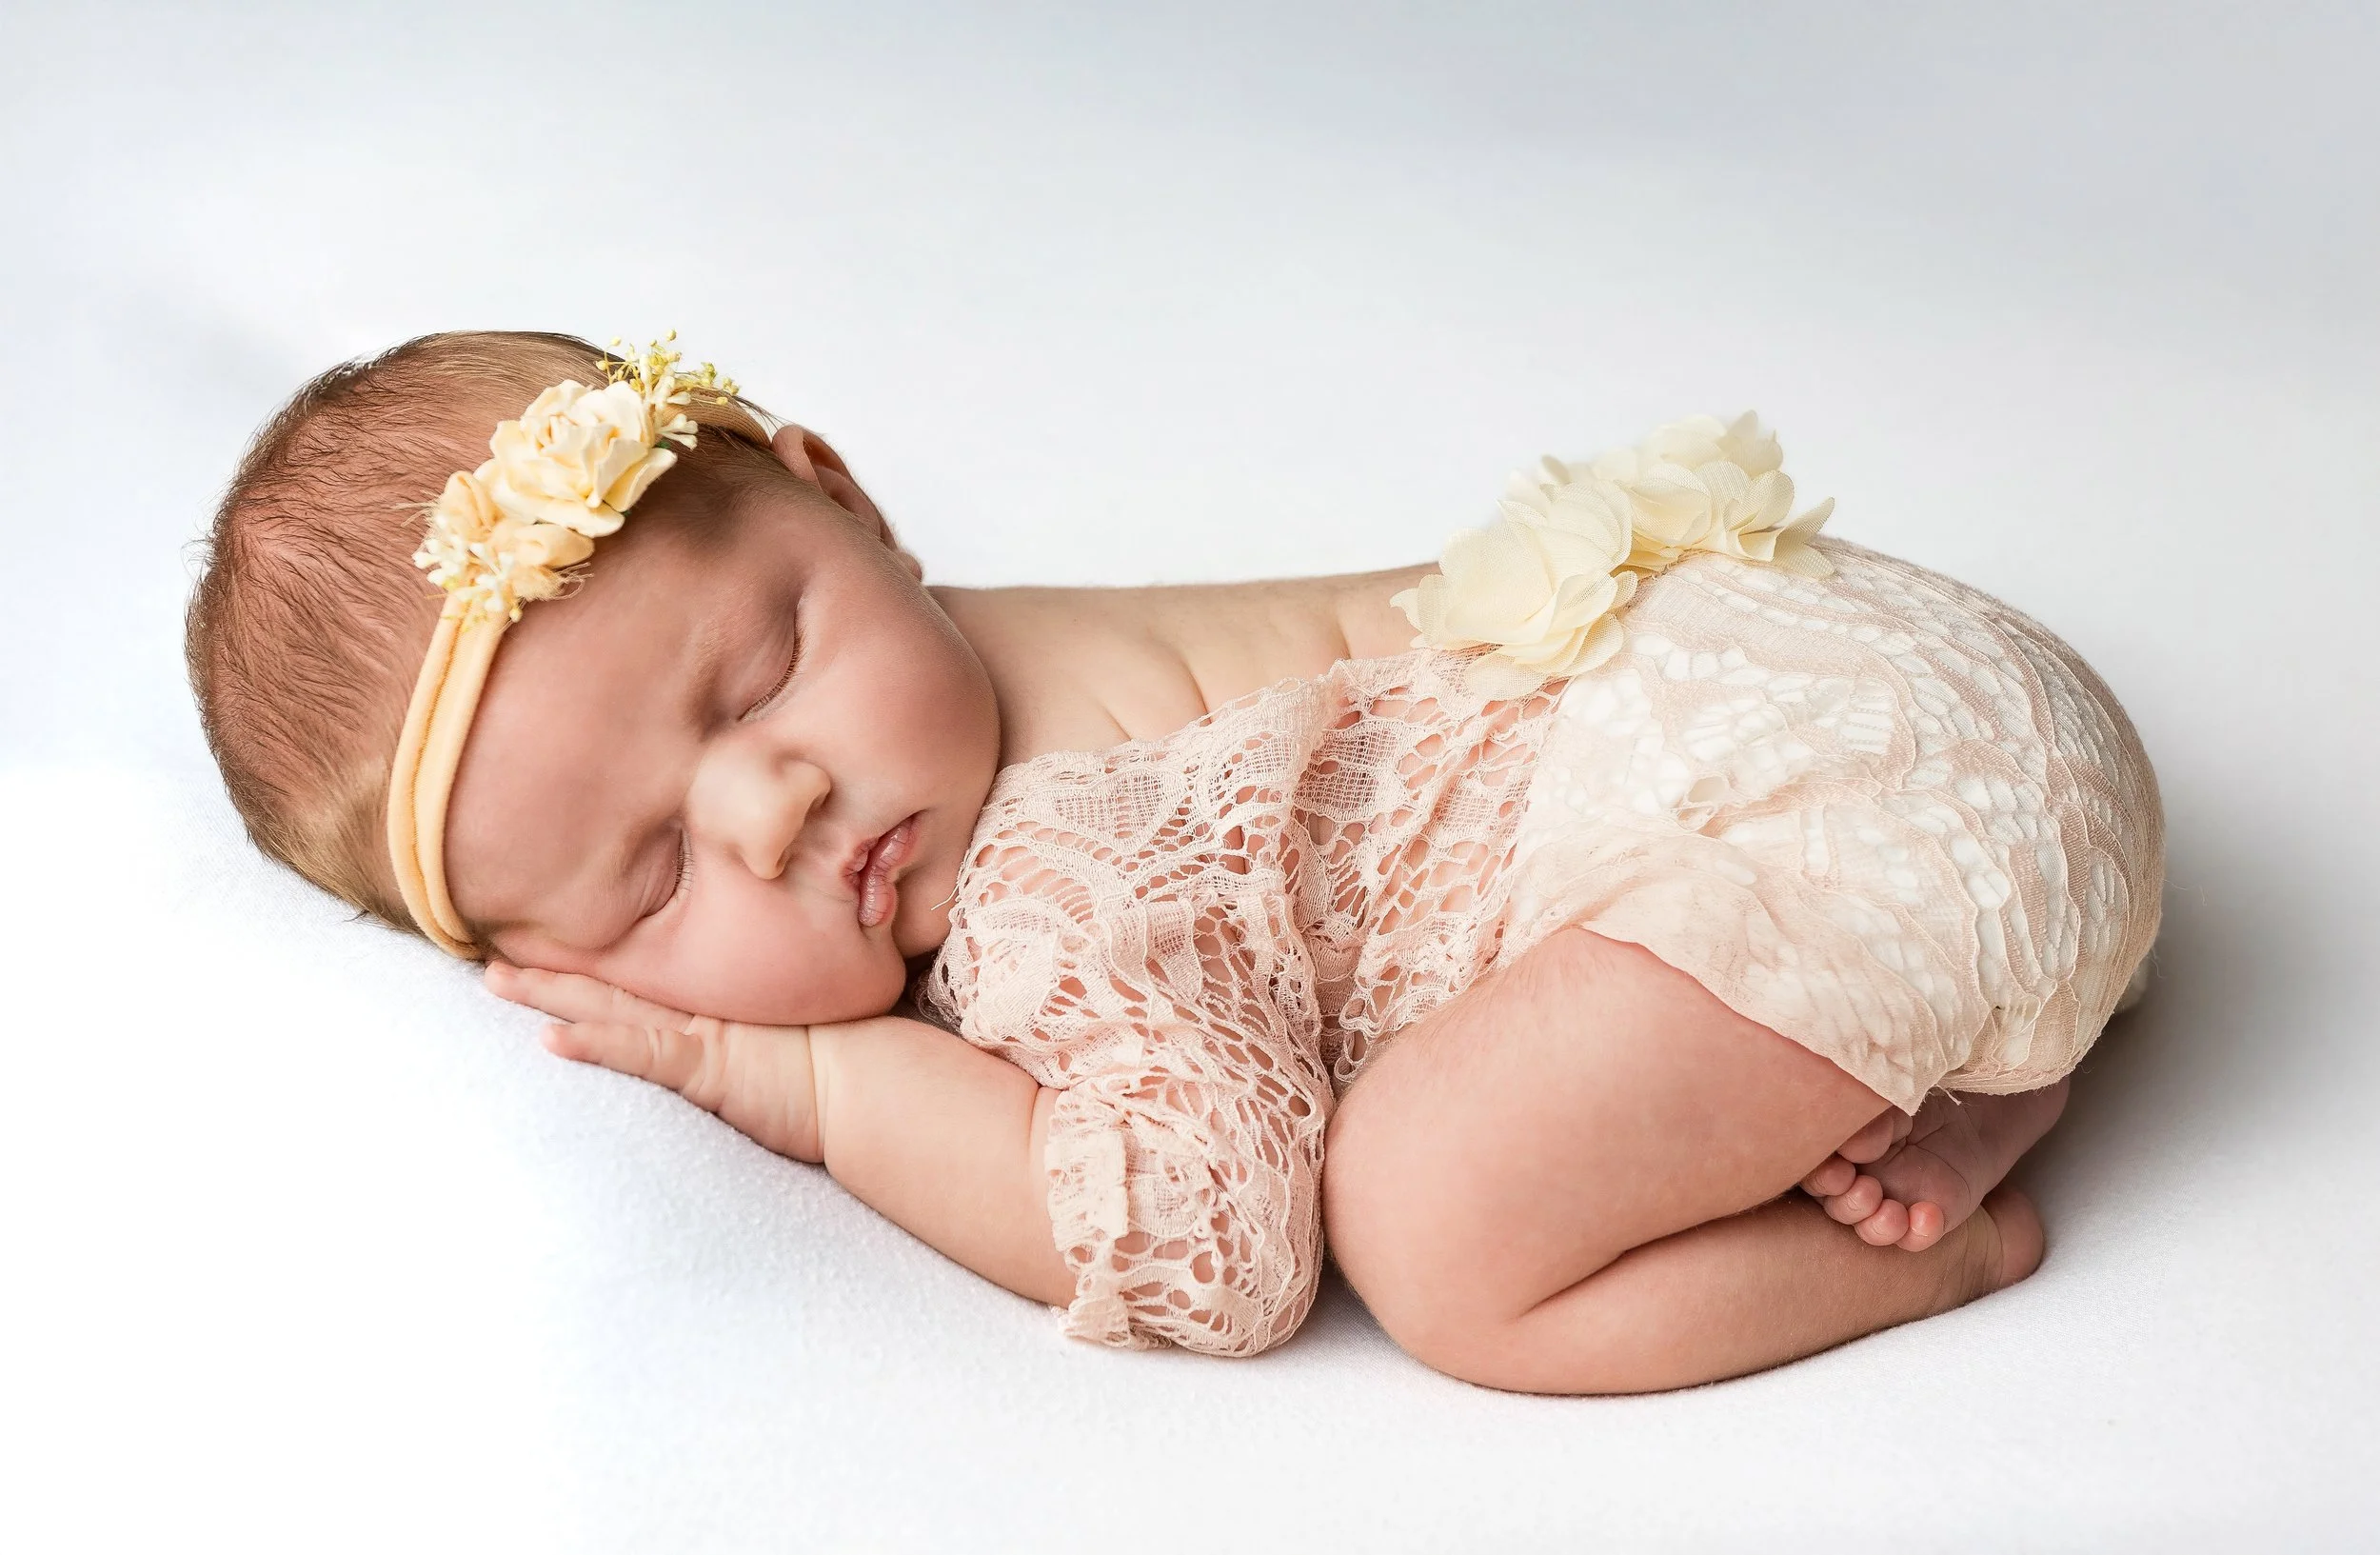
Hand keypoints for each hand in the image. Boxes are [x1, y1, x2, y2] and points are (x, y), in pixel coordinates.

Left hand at [484, 962, 823, 1162]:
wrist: (877, 1084)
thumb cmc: (852, 1066)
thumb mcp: (797, 1047)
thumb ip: (770, 1037)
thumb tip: (766, 1037)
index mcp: (717, 1010)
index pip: (642, 984)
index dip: (592, 969)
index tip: (546, 952)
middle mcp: (702, 1013)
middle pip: (612, 985)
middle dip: (552, 970)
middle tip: (494, 956)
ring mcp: (702, 1036)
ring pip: (610, 1008)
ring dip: (550, 995)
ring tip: (496, 981)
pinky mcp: (707, 1067)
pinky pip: (642, 1055)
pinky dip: (596, 1048)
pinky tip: (552, 1042)